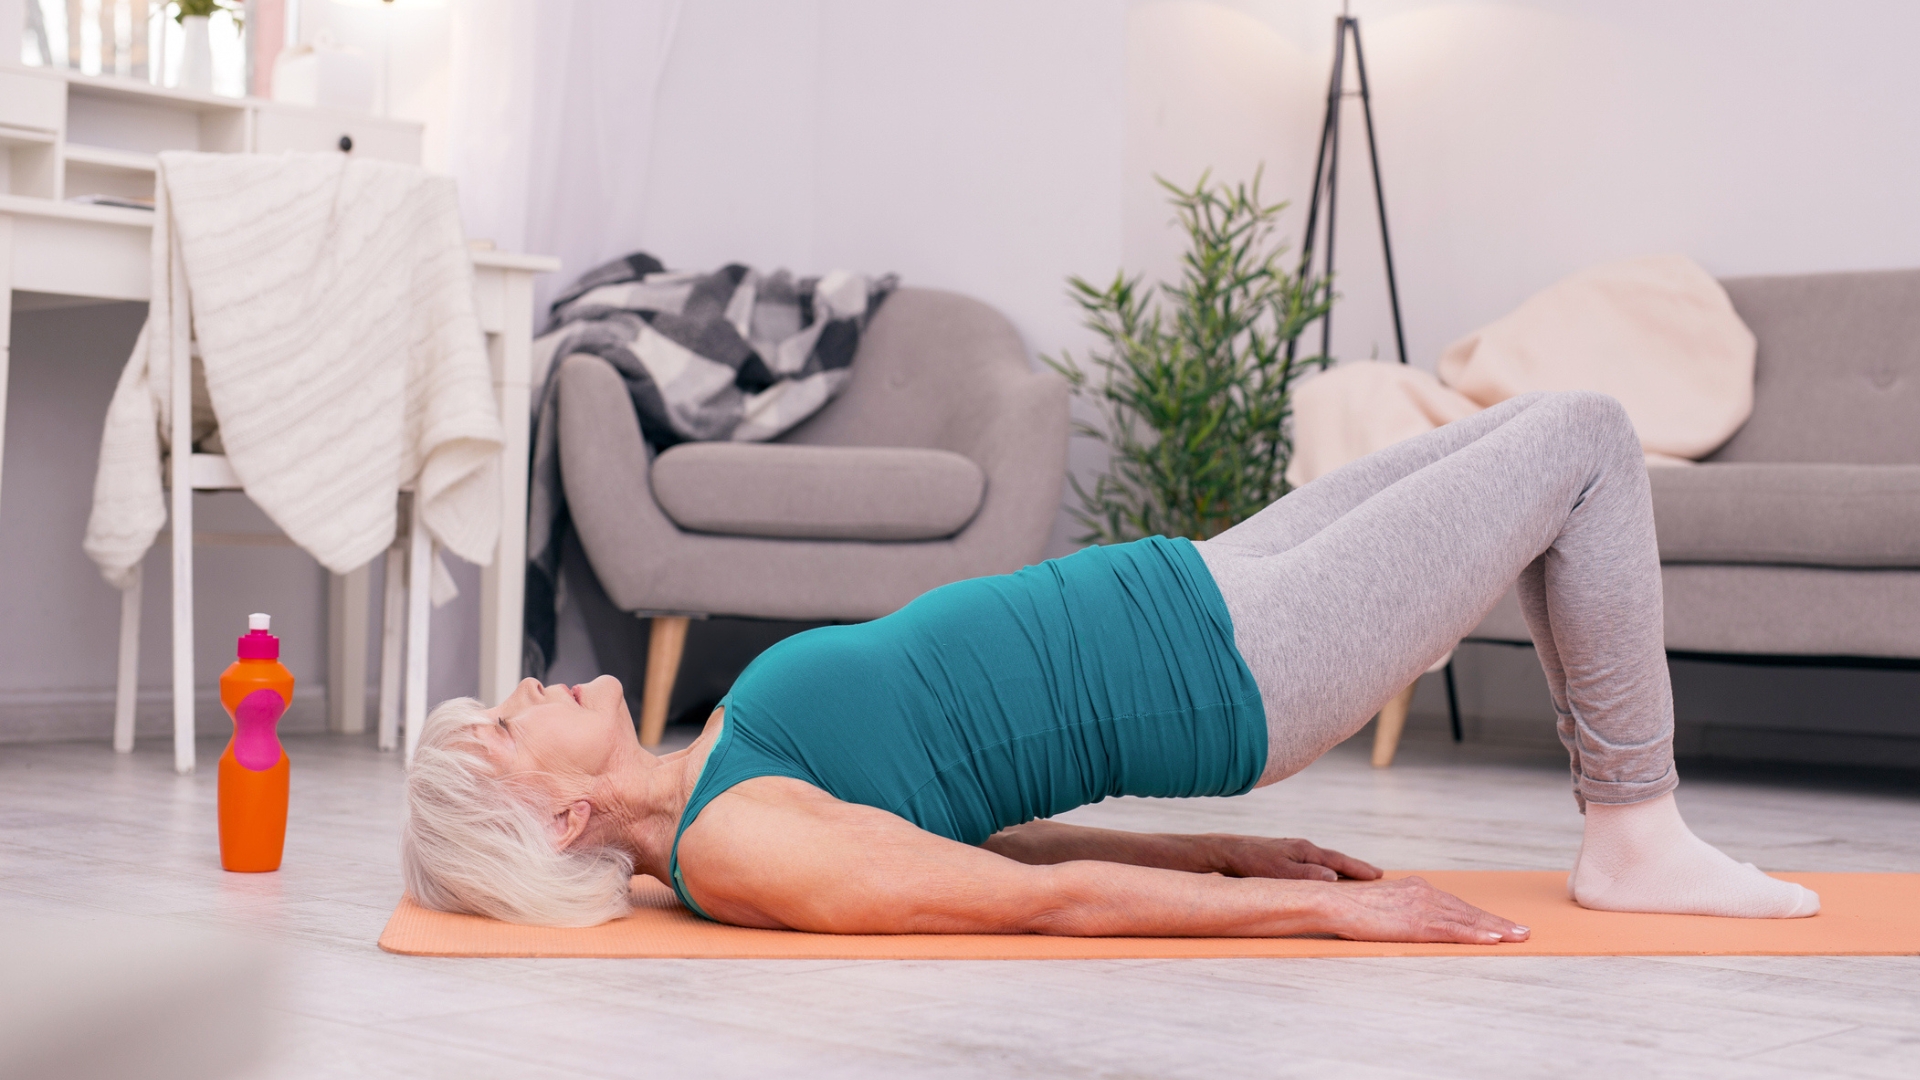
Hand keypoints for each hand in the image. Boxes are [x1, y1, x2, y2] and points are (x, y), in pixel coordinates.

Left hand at [1210, 835, 1382, 881]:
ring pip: (1323, 860)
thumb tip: (1334, 877)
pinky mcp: (1283, 856)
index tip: (1377, 875)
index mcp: (1305, 850)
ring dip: (1340, 867)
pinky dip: (1324, 868)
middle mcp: (1302, 848)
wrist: (1226, 852)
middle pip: (1334, 857)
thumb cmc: (1252, 863)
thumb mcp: (1280, 872)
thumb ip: (1306, 875)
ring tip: (1355, 874)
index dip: (1358, 869)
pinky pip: (1311, 863)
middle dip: (1355, 866)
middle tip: (1376, 874)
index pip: (1338, 860)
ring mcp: (1292, 850)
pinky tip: (1323, 874)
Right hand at [1320, 875, 1530, 943]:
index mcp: (1416, 889)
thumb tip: (1408, 921)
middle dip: (1497, 922)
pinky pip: (1454, 929)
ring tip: (1518, 936)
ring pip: (1467, 919)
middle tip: (1523, 931)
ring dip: (1496, 928)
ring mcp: (1423, 906)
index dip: (1481, 916)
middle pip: (1468, 911)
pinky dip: (1477, 934)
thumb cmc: (1349, 908)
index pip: (1456, 905)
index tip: (1501, 924)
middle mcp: (1424, 893)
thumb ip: (1401, 910)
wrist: (1334, 903)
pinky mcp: (1418, 922)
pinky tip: (1494, 939)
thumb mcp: (1382, 906)